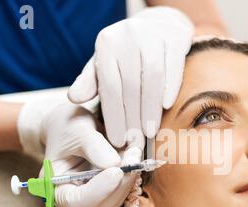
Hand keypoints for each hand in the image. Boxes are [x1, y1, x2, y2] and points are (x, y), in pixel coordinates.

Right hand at [18, 101, 141, 206]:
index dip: (98, 191)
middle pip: (100, 205)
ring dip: (129, 178)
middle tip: (133, 157)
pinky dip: (132, 173)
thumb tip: (115, 164)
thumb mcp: (77, 130)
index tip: (116, 171)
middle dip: (120, 184)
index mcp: (56, 187)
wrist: (72, 125)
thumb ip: (94, 146)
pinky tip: (134, 154)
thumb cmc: (68, 126)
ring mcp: (93, 196)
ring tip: (134, 151)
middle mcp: (75, 197)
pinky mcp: (108, 190)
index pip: (75, 202)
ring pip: (116, 199)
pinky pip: (124, 189)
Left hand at [68, 6, 194, 148]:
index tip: (118, 141)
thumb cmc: (126, 52)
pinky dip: (170, 88)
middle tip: (134, 142)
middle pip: (130, 85)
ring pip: (152, 77)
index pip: (109, 86)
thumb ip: (89, 81)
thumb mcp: (104, 62)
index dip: (113, 116)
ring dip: (151, 108)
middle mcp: (128, 36)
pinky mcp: (174, 37)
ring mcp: (152, 35)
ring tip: (150, 132)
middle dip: (132, 118)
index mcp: (107, 44)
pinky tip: (167, 107)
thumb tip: (73, 98)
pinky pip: (173, 66)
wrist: (158, 24)